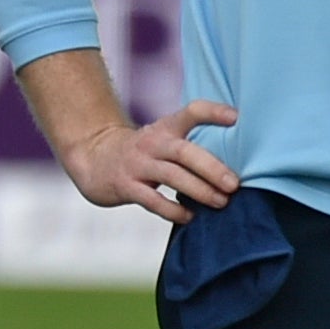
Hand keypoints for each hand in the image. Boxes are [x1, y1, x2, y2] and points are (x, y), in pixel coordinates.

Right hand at [59, 99, 239, 226]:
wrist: (92, 158)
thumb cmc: (142, 153)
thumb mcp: (162, 139)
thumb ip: (192, 146)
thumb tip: (237, 168)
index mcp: (165, 128)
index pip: (191, 112)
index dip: (213, 112)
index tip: (236, 117)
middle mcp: (151, 143)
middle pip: (184, 152)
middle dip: (211, 168)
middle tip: (234, 184)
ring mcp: (136, 165)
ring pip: (171, 176)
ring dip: (199, 190)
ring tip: (222, 202)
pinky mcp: (124, 186)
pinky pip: (151, 200)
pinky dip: (172, 209)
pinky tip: (189, 217)